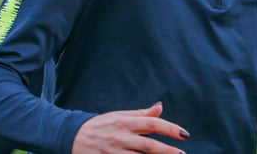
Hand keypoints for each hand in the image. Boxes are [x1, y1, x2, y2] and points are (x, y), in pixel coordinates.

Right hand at [72, 102, 188, 153]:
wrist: (71, 136)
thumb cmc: (100, 125)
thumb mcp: (119, 116)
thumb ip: (141, 114)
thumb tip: (160, 107)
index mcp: (125, 122)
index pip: (152, 123)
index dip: (169, 128)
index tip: (184, 135)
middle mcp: (120, 136)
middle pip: (147, 145)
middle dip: (166, 151)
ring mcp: (112, 151)